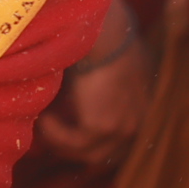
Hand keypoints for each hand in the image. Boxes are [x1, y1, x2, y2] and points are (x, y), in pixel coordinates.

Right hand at [36, 0, 151, 168]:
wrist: (107, 33)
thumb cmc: (110, 38)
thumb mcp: (115, 65)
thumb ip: (107, 84)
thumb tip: (83, 92)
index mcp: (146, 107)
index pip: (126, 141)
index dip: (100, 143)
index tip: (75, 137)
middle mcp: (139, 123)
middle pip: (110, 154)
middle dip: (81, 152)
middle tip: (55, 142)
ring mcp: (122, 128)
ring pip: (90, 154)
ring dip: (64, 144)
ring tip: (44, 128)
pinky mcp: (101, 127)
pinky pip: (73, 143)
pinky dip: (55, 134)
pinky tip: (42, 120)